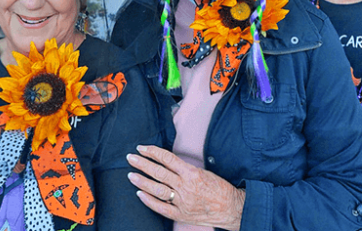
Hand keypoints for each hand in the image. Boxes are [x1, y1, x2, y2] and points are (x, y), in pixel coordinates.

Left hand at [126, 145, 244, 230]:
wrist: (231, 208)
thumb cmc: (219, 188)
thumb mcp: (203, 171)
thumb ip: (184, 168)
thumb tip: (165, 162)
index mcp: (191, 173)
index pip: (167, 158)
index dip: (152, 152)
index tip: (142, 148)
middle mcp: (185, 186)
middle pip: (158, 172)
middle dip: (142, 163)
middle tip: (130, 158)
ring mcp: (182, 202)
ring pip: (157, 189)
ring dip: (142, 181)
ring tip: (131, 175)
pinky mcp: (181, 215)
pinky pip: (161, 208)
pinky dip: (149, 201)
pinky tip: (140, 194)